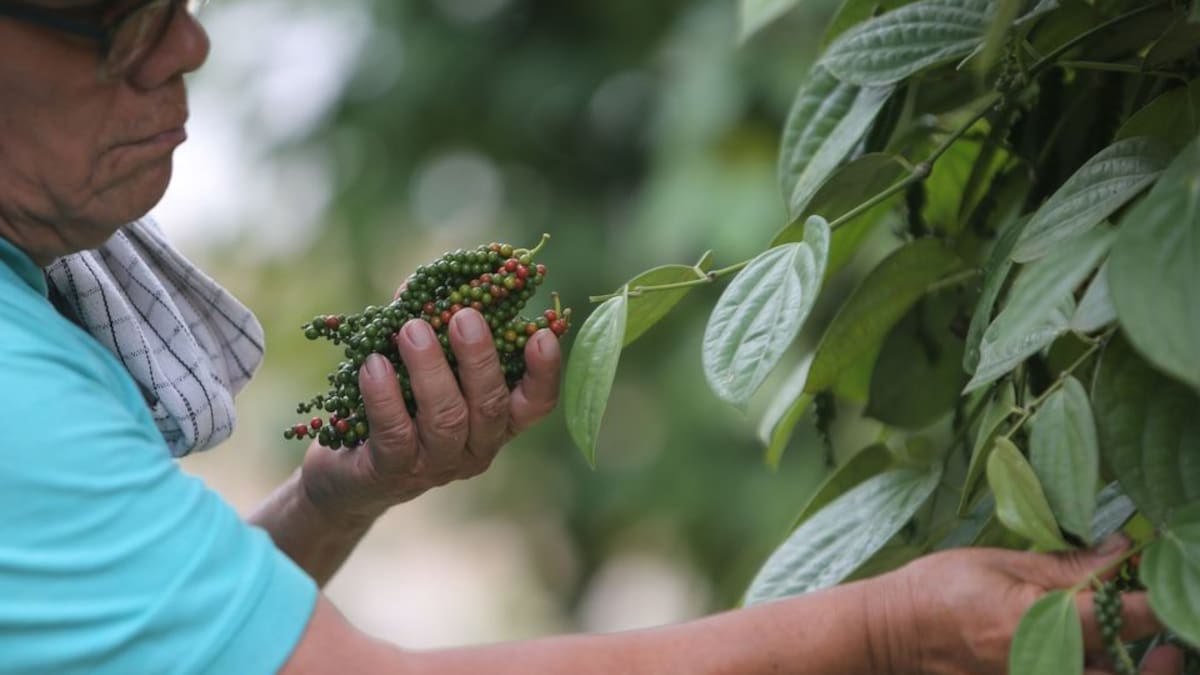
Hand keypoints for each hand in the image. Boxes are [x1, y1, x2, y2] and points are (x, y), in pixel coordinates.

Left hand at [298, 308, 560, 524]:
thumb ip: (427, 327)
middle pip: (491, 406)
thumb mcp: (418, 367)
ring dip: (430, 369)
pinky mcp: (392, 472)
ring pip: (446, 419)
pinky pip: (395, 433)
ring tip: (412, 329)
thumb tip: (422, 285)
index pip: (535, 404)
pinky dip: (385, 395)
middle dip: (480, 358)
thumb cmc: (396, 406)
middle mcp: (476, 448)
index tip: (542, 335)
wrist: (349, 472)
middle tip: (465, 316)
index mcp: (496, 421)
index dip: (545, 373)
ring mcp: (436, 465)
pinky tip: (374, 364)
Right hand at [871, 536, 1182, 674]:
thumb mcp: (1002, 565)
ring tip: (1146, 654)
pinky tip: (1096, 658)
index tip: (1174, 583)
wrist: (893, 634)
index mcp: (1041, 624)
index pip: (1127, 617)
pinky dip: (1093, 672)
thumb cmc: (940, 590)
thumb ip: (1067, 566)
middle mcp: (1047, 667)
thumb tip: (1125, 551)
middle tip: (1169, 645)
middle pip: (1128, 674)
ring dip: (1128, 670)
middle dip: (1158, 659)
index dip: (1159, 601)